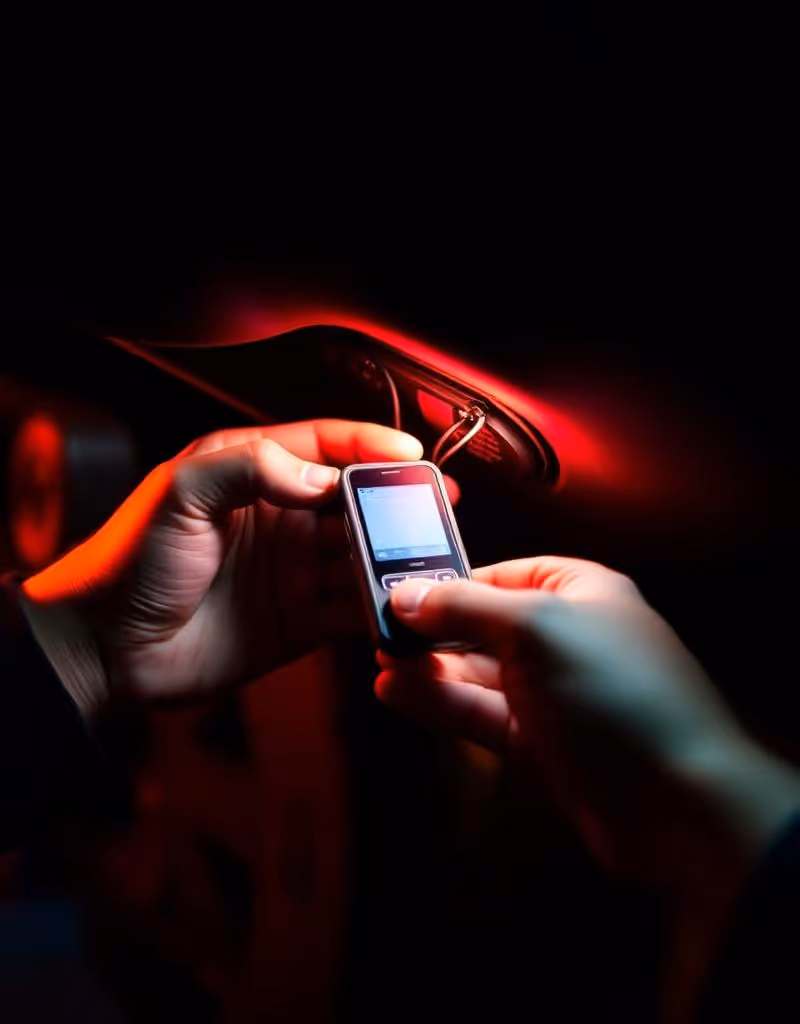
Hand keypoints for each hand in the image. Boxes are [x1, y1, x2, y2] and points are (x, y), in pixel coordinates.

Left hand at [20, 419, 422, 716]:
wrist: (103, 651)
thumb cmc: (126, 564)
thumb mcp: (180, 494)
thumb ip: (251, 468)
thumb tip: (323, 478)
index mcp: (248, 472)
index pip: (323, 445)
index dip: (368, 444)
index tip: (409, 453)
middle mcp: (277, 517)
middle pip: (354, 501)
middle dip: (395, 503)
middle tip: (433, 510)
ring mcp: (291, 570)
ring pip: (361, 554)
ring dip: (393, 558)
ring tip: (426, 563)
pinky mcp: (298, 619)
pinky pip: (351, 608)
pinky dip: (379, 607)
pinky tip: (397, 606)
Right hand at [375, 558, 799, 1017]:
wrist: (677, 803)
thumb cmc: (612, 692)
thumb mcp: (535, 630)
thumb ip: (465, 607)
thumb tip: (403, 592)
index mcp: (579, 591)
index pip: (501, 574)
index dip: (448, 581)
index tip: (393, 591)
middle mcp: (565, 638)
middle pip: (484, 623)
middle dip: (433, 628)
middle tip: (376, 632)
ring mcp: (552, 694)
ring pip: (477, 672)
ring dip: (429, 667)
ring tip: (381, 663)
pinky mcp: (539, 743)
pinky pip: (480, 713)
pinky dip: (441, 702)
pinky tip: (398, 693)